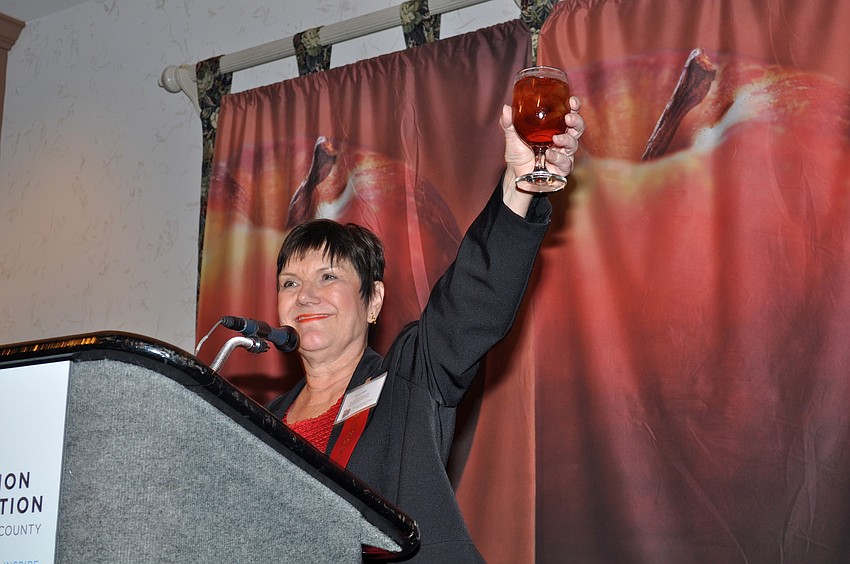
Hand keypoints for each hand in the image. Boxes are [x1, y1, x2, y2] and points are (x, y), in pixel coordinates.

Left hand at [500, 96, 584, 214]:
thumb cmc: (518, 155)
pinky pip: (565, 162)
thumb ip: (509, 123)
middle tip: (568, 119)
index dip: (574, 107)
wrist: (516, 175)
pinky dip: (558, 157)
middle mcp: (562, 140)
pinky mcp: (562, 168)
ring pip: (574, 144)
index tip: (572, 101)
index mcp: (554, 128)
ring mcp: (563, 154)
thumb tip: (506, 108)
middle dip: (576, 121)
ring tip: (556, 138)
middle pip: (577, 128)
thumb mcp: (512, 137)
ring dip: (567, 139)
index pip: (569, 114)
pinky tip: (549, 154)